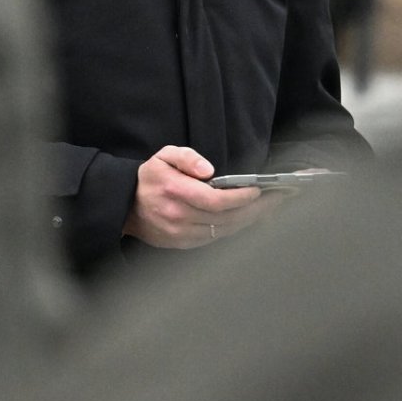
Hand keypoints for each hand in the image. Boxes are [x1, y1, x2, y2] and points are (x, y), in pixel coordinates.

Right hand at [124, 145, 277, 250]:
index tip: (258, 190)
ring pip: (225, 230)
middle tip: (276, 199)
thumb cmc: (148, 178)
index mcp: (176, 192)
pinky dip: (234, 229)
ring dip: (249, 220)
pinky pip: (215, 239)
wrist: (125, 205)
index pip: (218, 200)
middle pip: (228, 218)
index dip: (242, 197)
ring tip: (267, 209)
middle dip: (256, 208)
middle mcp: (179, 216)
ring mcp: (181, 233)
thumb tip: (209, 170)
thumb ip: (187, 157)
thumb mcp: (164, 156)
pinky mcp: (182, 244)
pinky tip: (246, 219)